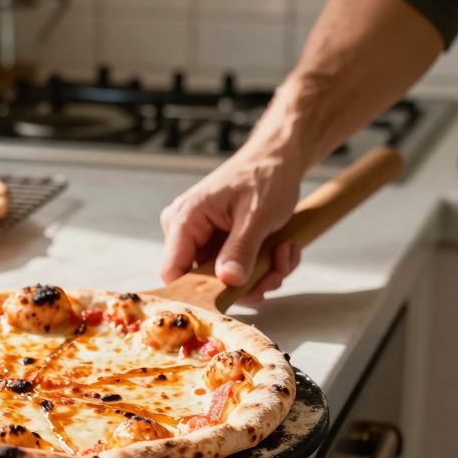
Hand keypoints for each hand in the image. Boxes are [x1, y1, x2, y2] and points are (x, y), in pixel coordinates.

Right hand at [159, 151, 303, 302]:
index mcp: (185, 219)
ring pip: (226, 281)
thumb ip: (241, 249)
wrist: (278, 159)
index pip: (173, 271)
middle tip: (275, 271)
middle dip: (247, 283)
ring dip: (262, 275)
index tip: (234, 297)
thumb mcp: (257, 216)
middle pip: (204, 282)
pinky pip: (237, 272)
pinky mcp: (219, 247)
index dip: (197, 292)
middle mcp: (186, 232)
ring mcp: (203, 241)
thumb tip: (228, 281)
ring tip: (285, 252)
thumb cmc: (264, 177)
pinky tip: (282, 248)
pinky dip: (264, 267)